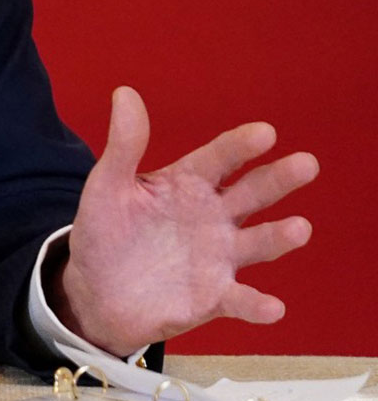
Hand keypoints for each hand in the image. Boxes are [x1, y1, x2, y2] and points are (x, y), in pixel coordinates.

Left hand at [53, 86, 316, 355]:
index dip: (240, 145)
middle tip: (306, 163)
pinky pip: (241, 300)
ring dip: (279, 237)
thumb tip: (125, 93)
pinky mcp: (214, 297)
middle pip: (252, 193)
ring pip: (258, 243)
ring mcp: (218, 257)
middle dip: (279, 179)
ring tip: (300, 228)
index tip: (264, 133)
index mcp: (188, 184)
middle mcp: (213, 217)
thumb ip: (124, 146)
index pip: (219, 158)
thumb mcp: (107, 187)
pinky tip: (272, 307)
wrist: (95, 291)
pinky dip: (257, 305)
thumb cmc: (105, 232)